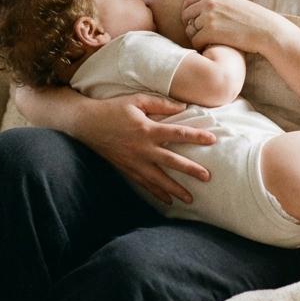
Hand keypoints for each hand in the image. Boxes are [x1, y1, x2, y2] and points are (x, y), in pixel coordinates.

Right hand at [77, 93, 215, 205]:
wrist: (87, 124)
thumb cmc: (113, 108)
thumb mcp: (137, 100)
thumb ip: (161, 103)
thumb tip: (183, 106)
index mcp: (147, 129)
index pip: (178, 133)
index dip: (196, 136)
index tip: (212, 140)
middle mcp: (143, 148)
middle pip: (172, 161)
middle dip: (190, 170)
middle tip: (207, 177)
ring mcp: (134, 161)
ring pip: (158, 179)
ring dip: (175, 189)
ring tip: (190, 199)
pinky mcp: (126, 169)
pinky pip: (144, 184)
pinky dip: (156, 193)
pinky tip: (167, 200)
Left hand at [181, 0, 283, 52]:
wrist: (266, 30)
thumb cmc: (251, 18)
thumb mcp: (231, 0)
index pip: (188, 1)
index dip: (190, 14)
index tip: (196, 23)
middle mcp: (209, 1)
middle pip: (186, 15)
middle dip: (191, 26)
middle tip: (201, 35)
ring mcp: (208, 16)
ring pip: (191, 29)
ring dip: (198, 37)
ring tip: (210, 42)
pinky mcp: (210, 31)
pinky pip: (195, 41)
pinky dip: (201, 46)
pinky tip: (210, 47)